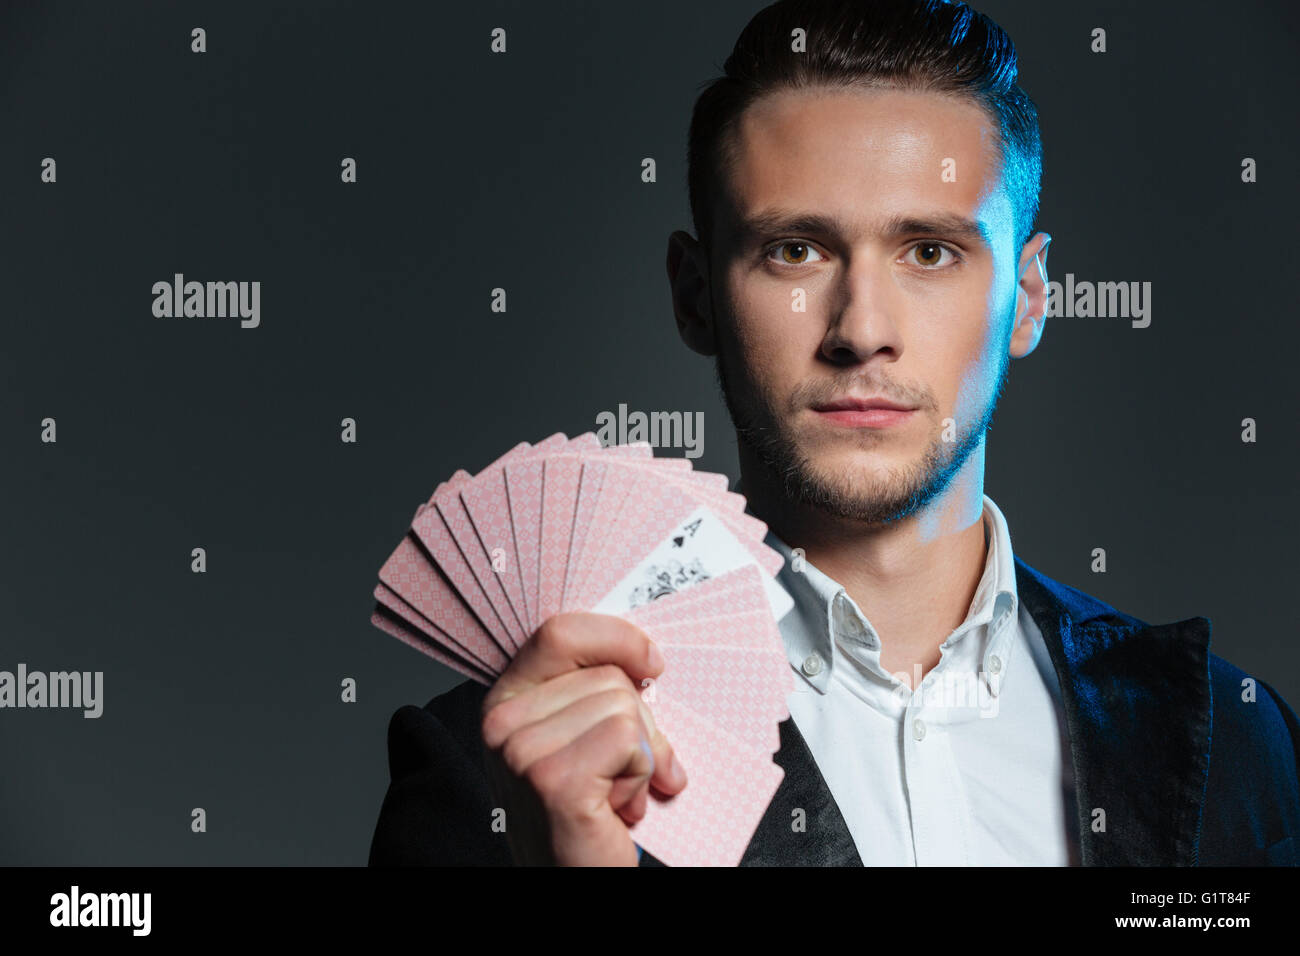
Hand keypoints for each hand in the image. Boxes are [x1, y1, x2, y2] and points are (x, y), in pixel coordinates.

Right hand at [480, 612, 687, 864]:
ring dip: (638, 758)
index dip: (616, 638)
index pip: (560, 632)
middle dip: (638, 724)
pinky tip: (615, 808)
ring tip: (611, 795)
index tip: (649, 662)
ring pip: (623, 707)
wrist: (575, 882)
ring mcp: (521, 750)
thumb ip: (597, 695)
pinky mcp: (553, 779)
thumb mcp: (582, 741)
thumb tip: (646, 660)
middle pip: (606, 674)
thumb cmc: (584, 819)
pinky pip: (628, 740)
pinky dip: (639, 776)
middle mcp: (501, 722)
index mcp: (504, 702)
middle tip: (619, 773)